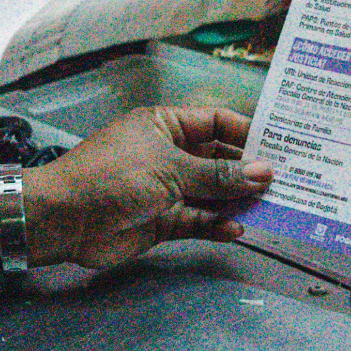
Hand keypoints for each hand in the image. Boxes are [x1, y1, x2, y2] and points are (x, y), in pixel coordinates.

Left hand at [30, 106, 273, 269]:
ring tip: (271, 208)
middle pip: (217, 159)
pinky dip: (216, 224)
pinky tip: (237, 229)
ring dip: (236, 201)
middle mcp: (167, 153)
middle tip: (285, 182)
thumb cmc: (112, 176)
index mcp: (164, 125)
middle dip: (246, 171)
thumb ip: (217, 175)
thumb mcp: (169, 168)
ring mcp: (165, 188)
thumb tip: (263, 172)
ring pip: (211, 193)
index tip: (280, 145)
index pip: (214, 121)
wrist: (64, 219)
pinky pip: (197, 220)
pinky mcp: (162, 221)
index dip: (246, 133)